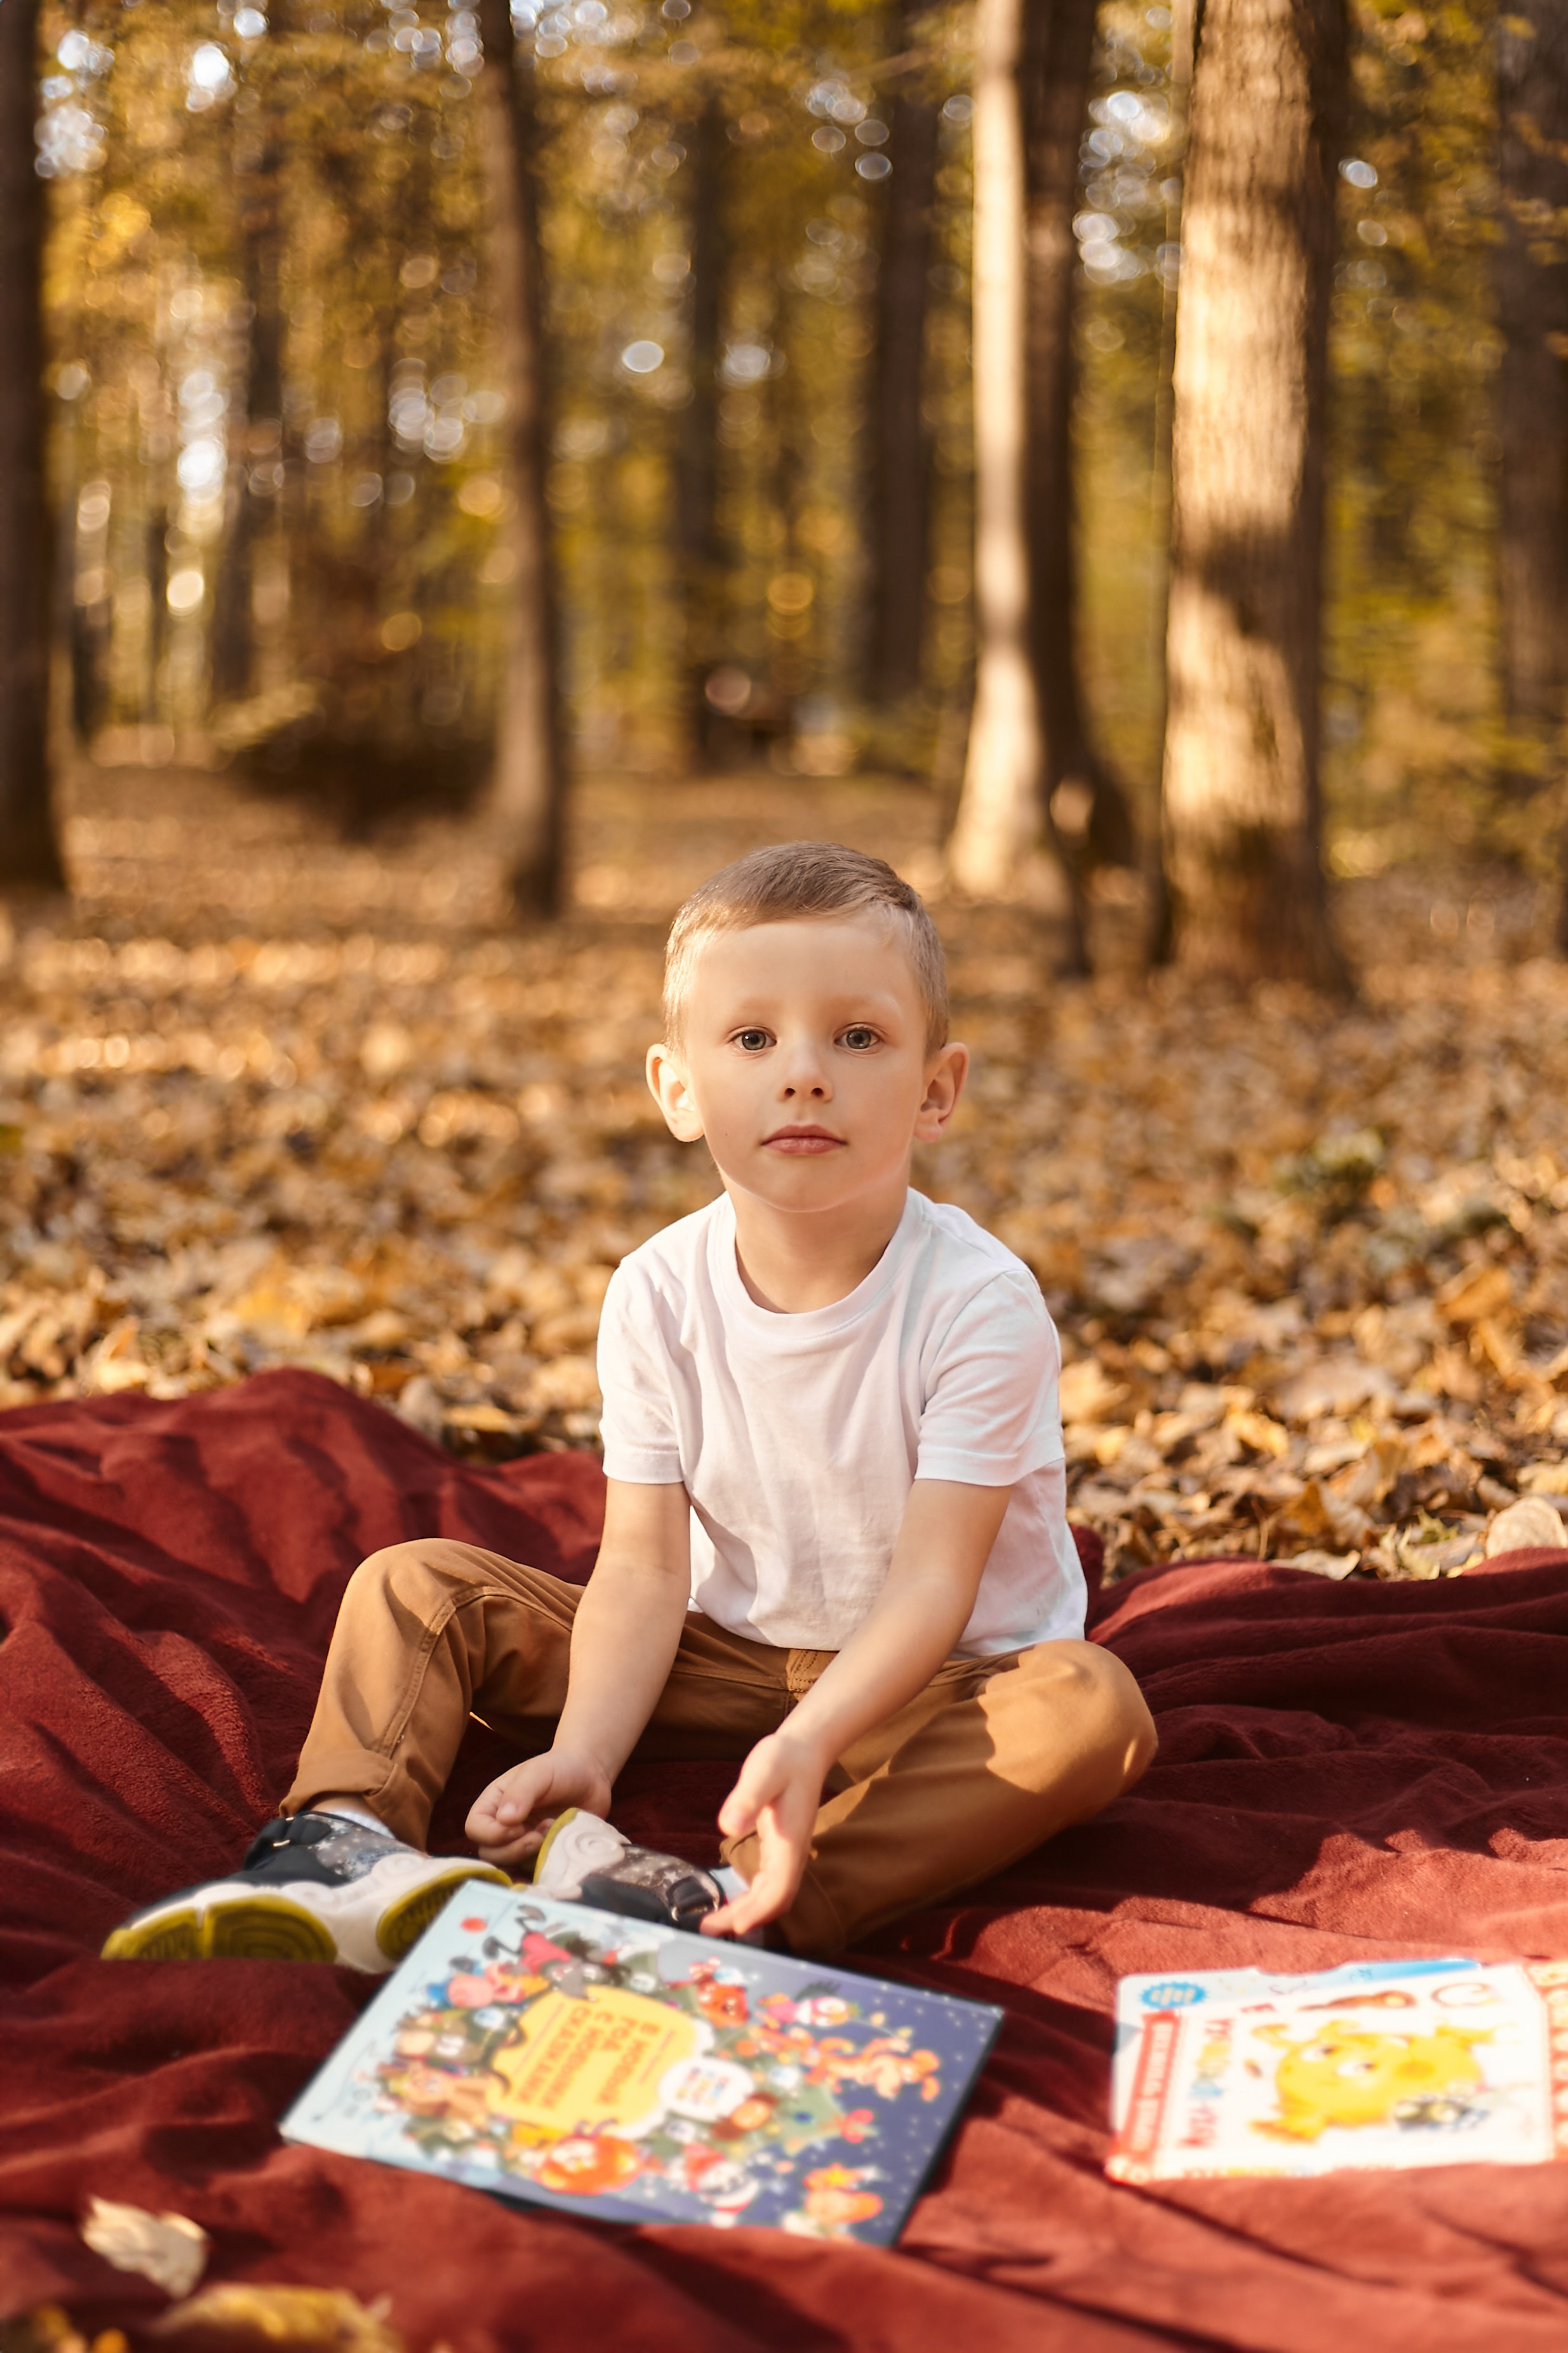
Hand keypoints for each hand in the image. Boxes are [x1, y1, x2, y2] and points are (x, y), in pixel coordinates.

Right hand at [465, 1748, 611, 1869]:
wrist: (591, 1777)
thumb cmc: (560, 1769)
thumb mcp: (538, 1773)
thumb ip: (520, 1793)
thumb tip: (505, 1820)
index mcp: (494, 1804)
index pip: (475, 1828)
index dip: (492, 1834)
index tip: (519, 1826)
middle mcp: (503, 1827)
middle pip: (489, 1854)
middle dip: (514, 1850)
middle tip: (540, 1835)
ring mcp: (522, 1844)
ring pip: (509, 1867)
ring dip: (529, 1858)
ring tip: (552, 1835)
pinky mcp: (541, 1856)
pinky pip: (531, 1874)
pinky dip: (540, 1872)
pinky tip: (556, 1856)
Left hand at [701, 1730, 825, 1939]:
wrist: (805, 1750)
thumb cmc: (784, 1759)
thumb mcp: (763, 1772)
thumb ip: (747, 1798)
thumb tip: (728, 1825)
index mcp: (789, 1842)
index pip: (779, 1890)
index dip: (759, 1912)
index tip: (736, 1926)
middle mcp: (791, 1853)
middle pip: (773, 1900)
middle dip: (745, 1919)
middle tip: (710, 1930)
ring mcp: (788, 1852)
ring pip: (771, 1895)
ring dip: (746, 1912)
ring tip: (715, 1922)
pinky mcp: (780, 1847)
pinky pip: (769, 1883)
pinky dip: (752, 1898)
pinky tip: (734, 1901)